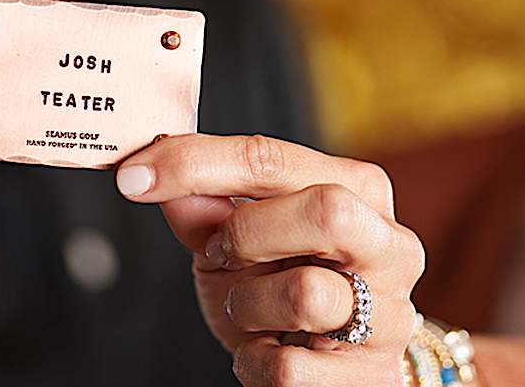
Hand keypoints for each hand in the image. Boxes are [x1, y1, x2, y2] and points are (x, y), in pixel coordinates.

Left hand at [117, 134, 424, 386]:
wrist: (342, 369)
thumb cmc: (292, 289)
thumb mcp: (242, 244)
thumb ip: (205, 210)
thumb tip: (154, 174)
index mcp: (358, 191)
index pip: (273, 159)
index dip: (196, 163)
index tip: (135, 176)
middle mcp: (389, 245)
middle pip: (325, 210)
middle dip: (248, 232)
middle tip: (218, 254)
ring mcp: (387, 315)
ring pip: (305, 294)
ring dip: (247, 305)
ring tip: (249, 311)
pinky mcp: (370, 376)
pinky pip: (288, 368)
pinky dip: (254, 362)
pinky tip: (266, 350)